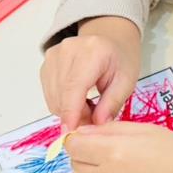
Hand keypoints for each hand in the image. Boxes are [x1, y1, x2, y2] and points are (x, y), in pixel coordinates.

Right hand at [40, 16, 141, 131]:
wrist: (110, 39)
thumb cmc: (121, 60)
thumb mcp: (126, 82)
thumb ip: (111, 104)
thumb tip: (95, 126)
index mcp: (91, 51)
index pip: (74, 86)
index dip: (71, 112)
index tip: (70, 133)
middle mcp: (66, 50)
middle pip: (62, 95)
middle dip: (76, 115)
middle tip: (95, 119)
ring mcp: (53, 56)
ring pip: (54, 98)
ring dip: (69, 110)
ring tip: (90, 106)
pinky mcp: (46, 64)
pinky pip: (50, 94)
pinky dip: (63, 103)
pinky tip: (79, 99)